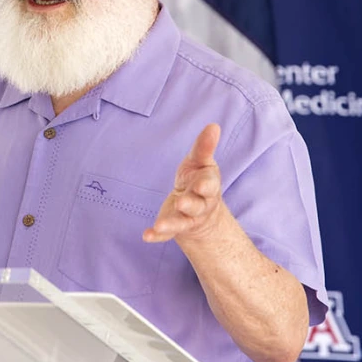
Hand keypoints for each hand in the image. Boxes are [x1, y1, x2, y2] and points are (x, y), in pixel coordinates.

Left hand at [143, 123, 226, 243]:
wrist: (201, 208)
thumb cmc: (199, 178)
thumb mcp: (201, 161)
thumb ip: (204, 147)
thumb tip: (213, 126)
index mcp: (209, 186)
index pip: (210, 185)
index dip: (206, 186)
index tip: (201, 185)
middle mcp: (201, 205)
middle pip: (197, 206)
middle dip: (190, 204)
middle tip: (181, 203)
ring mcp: (188, 218)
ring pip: (182, 222)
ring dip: (171, 224)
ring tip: (160, 225)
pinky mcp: (174, 226)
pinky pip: (167, 233)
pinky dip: (157, 236)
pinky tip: (147, 236)